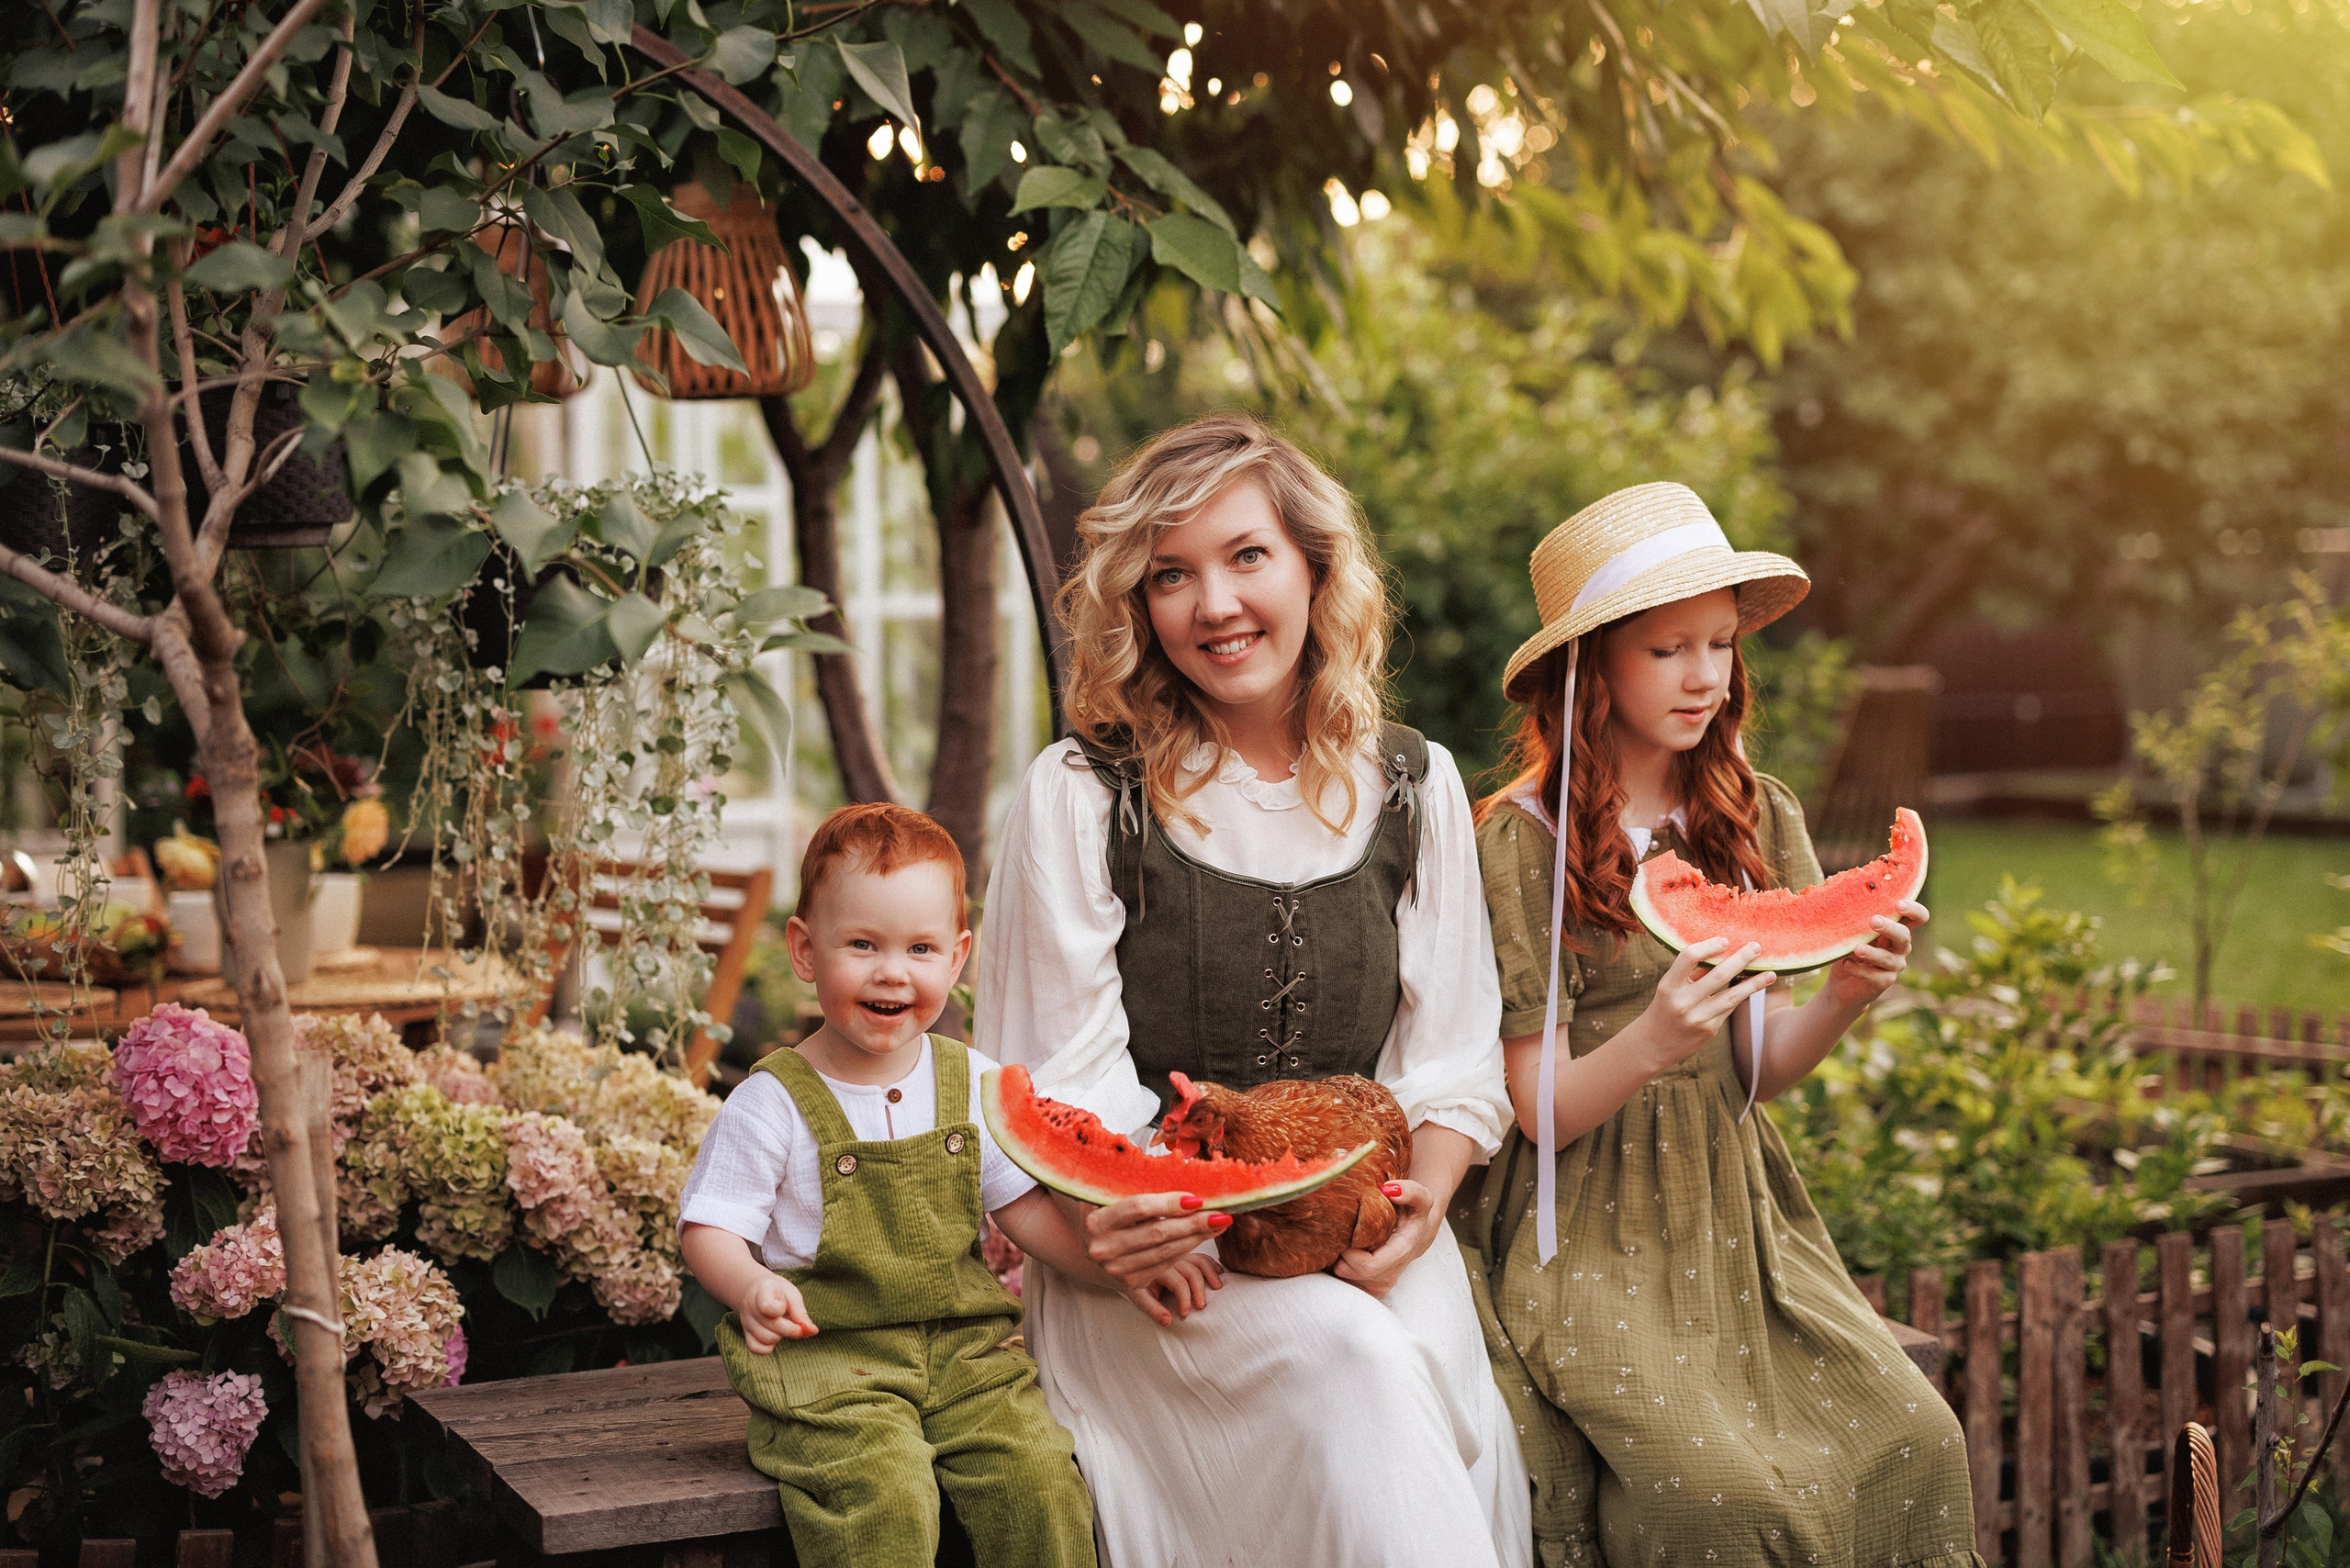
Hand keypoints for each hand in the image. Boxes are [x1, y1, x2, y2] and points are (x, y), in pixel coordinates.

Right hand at [738, 1274, 815, 1354]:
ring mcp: (746, 1323)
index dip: (781, 1310)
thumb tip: (813, 1331)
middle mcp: (750, 1308)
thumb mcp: (791, 1293)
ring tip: (784, 1327)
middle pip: (771, 1327)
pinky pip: (755, 1348)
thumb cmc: (777, 1291)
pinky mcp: (746, 1334)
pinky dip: (768, 1347)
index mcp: (761, 1292)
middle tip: (799, 1326)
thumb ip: (800, 1312)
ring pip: (765, 1339)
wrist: (755, 1290)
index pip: (767, 1306)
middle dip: (791, 1329)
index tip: (786, 1307)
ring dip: (781, 1337)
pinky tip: (775, 1336)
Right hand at [1084, 1191, 1230, 1286]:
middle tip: (1221, 1214)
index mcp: (1095, 1220)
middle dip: (1193, 1223)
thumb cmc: (1106, 1207)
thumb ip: (1135, 1181)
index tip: (1197, 1199)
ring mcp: (1115, 1269)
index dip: (1170, 1203)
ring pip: (1165, 1253)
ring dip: (1196, 1238)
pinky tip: (1201, 1238)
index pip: (1139, 1208)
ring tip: (1218, 1224)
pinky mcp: (1130, 1282)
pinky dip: (1186, 1251)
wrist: (1089, 1241)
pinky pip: (1165, 1267)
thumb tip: (1178, 1167)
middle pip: (1157, 1233)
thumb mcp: (1110, 1191)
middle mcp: (1102, 1248)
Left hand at [1126, 1251, 1225, 1325]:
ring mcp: (1178, 1255)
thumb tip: (1167, 1321)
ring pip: (1199, 1260)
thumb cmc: (1136, 1284)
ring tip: (1217, 1287)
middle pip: (1192, 1271)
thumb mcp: (1139, 1298)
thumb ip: (1152, 1310)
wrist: (1130, 1266)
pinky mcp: (1184, 1253)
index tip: (1186, 1314)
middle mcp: (1169, 1259)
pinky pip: (1201, 1255)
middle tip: (1202, 1306)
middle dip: (1199, 1290)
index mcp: (1157, 1269)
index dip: (1185, 1299)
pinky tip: (1220, 1272)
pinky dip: (1212, 1263)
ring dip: (1210, 1273)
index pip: (1178, 1283)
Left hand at [1334, 1180, 1436, 1298]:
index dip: (1349, 1250)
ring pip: (1344, 1276)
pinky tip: (1351, 1249)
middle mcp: (1389, 1276)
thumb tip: (1389, 1190)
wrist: (1417, 1235)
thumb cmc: (1415, 1214)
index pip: (1367, 1265)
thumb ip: (1411, 1191)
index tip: (1345, 1232)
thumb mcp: (1421, 1197)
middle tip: (1342, 1232)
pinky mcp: (1370, 1289)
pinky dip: (1344, 1264)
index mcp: (1400, 1254)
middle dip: (1341, 1252)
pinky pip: (1345, 1280)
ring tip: (1348, 1239)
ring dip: (1341, 1258)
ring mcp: (1379, 1285)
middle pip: (1350, 1271)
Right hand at [1630, 938, 1779, 1073]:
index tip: (1725, 940)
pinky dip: (1743, 995)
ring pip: (1732, 996)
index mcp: (1668, 986)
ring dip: (1754, 983)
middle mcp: (1683, 1002)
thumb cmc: (1664, 1008)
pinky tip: (1756, 986)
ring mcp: (1697, 1018)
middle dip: (1740, 959)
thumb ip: (1693, 974)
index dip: (1709, 946)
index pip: (1689, 957)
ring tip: (1771, 974)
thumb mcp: (1670, 989)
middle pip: (1717, 975)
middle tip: (1756, 947)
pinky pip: (1730, 1008)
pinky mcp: (1709, 1030)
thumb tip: (1723, 954)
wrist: (1652, 1045)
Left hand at [1823, 899, 1926, 1010]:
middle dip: (1890, 928)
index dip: (1913, 910)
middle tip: (1874, 921)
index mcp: (1896, 929)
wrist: (1841, 984)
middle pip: (1904, 935)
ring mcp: (1894, 966)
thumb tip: (1848, 901)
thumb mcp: (1854, 932)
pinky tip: (1846, 963)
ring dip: (1872, 952)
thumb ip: (1858, 919)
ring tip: (1857, 948)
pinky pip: (1875, 976)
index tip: (1898, 904)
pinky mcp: (1884, 982)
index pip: (1917, 917)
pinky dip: (1859, 969)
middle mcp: (1900, 947)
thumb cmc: (1850, 949)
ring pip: (1888, 958)